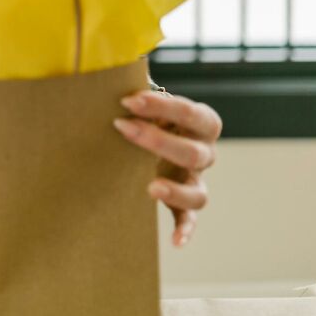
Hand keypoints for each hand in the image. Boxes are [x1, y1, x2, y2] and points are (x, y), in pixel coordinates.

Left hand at [114, 90, 221, 247]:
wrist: (149, 135)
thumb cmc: (148, 112)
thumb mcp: (148, 99)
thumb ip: (140, 91)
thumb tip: (110, 72)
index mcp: (202, 122)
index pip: (190, 113)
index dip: (161, 107)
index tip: (128, 101)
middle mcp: (205, 152)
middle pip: (195, 153)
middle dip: (158, 141)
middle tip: (122, 128)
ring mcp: (196, 180)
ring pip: (199, 194)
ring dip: (176, 192)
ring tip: (151, 188)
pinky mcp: (185, 205)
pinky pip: (190, 221)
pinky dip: (186, 232)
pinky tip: (174, 242)